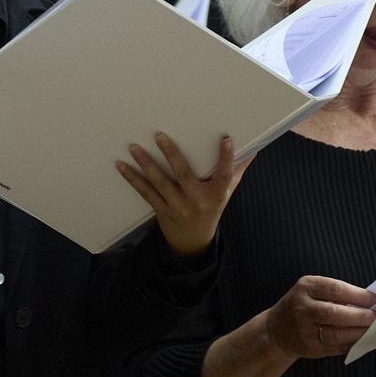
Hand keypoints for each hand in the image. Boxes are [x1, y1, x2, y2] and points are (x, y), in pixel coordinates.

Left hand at [118, 133, 248, 257]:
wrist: (193, 241)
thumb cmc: (211, 208)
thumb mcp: (227, 192)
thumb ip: (236, 170)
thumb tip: (253, 149)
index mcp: (216, 194)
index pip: (224, 174)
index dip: (226, 157)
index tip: (226, 138)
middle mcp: (197, 200)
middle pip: (184, 175)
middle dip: (172, 154)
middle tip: (159, 135)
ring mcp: (178, 206)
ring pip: (160, 183)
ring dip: (146, 164)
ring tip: (134, 147)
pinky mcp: (162, 210)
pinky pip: (146, 193)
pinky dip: (133, 179)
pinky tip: (121, 166)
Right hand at [262, 275, 375, 358]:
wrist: (276, 330)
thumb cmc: (302, 306)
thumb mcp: (311, 291)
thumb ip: (336, 294)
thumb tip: (369, 301)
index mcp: (306, 287)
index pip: (336, 289)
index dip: (359, 295)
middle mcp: (302, 308)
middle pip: (335, 313)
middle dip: (360, 315)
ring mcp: (304, 330)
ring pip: (336, 333)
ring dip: (358, 332)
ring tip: (373, 329)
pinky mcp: (309, 349)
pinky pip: (335, 348)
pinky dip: (351, 343)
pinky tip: (360, 339)